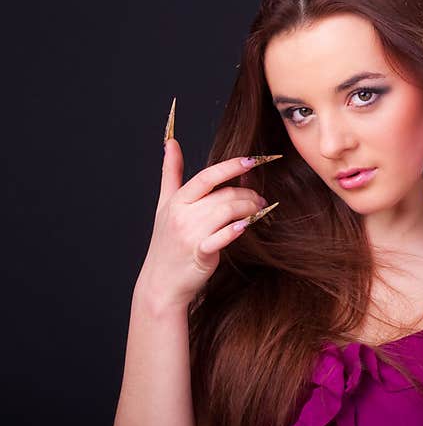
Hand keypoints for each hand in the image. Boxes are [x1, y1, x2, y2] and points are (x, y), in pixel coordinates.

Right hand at [135, 105, 280, 310]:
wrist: (160, 283)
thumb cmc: (166, 242)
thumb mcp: (164, 205)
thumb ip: (170, 173)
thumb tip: (171, 142)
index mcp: (176, 201)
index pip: (206, 176)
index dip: (230, 166)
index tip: (252, 160)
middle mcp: (182, 215)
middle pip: (223, 195)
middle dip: (247, 194)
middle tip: (260, 197)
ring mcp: (190, 234)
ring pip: (228, 212)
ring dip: (249, 209)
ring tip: (259, 210)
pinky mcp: (200, 253)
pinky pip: (223, 236)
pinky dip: (238, 229)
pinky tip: (248, 225)